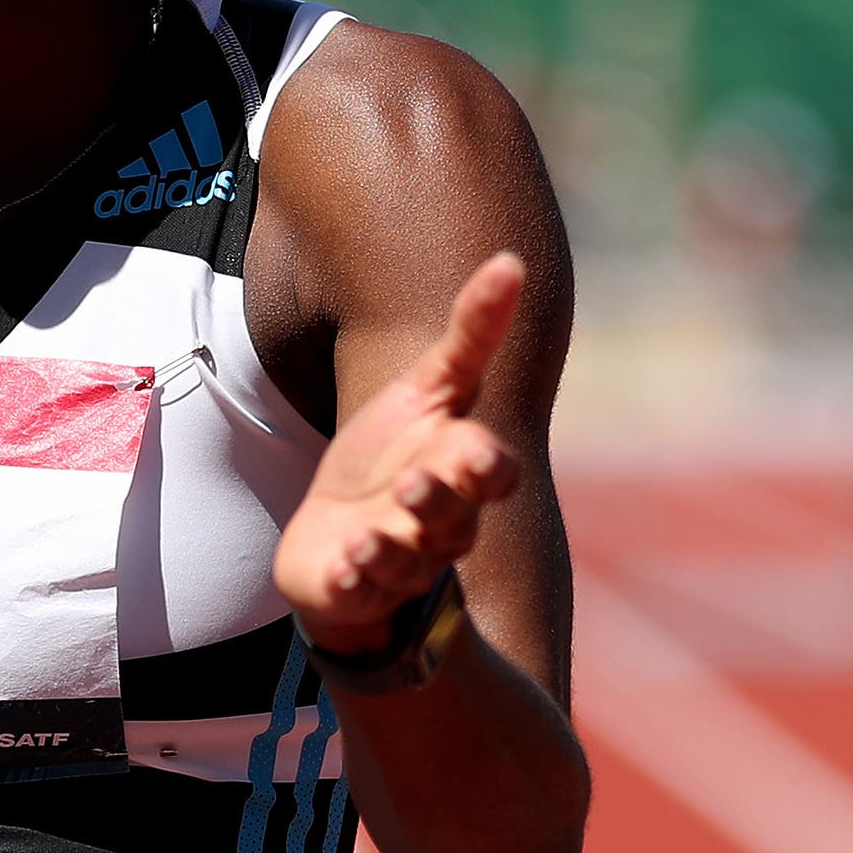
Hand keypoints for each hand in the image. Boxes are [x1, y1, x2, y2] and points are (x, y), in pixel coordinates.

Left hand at [274, 253, 524, 653]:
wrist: (339, 538)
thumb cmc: (390, 457)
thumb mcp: (428, 389)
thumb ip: (472, 333)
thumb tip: (512, 258)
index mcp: (461, 475)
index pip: (491, 474)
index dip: (484, 465)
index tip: (469, 448)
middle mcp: (441, 525)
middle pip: (453, 521)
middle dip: (437, 505)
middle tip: (414, 484)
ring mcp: (401, 562)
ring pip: (406, 561)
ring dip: (389, 548)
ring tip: (366, 537)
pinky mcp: (356, 589)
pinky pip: (360, 594)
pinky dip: (354, 582)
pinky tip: (343, 568)